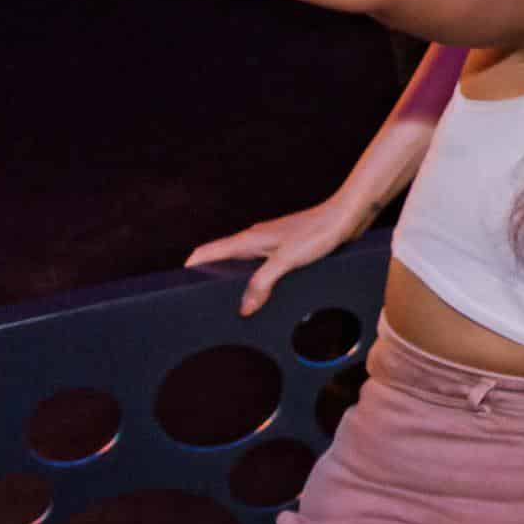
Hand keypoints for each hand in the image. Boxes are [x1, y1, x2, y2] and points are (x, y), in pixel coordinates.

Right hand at [186, 194, 377, 315]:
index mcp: (249, 239)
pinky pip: (264, 268)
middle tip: (204, 303)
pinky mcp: (288, 249)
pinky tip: (267, 297)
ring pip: (244, 265)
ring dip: (237, 282)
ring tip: (234, 306)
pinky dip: (259, 282)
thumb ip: (263, 282)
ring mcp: (272, 244)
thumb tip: (244, 308)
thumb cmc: (318, 232)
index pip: (207, 251)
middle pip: (222, 259)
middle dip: (210, 278)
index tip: (175, 286)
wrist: (347, 216)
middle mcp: (256, 239)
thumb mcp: (286, 260)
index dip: (190, 267)